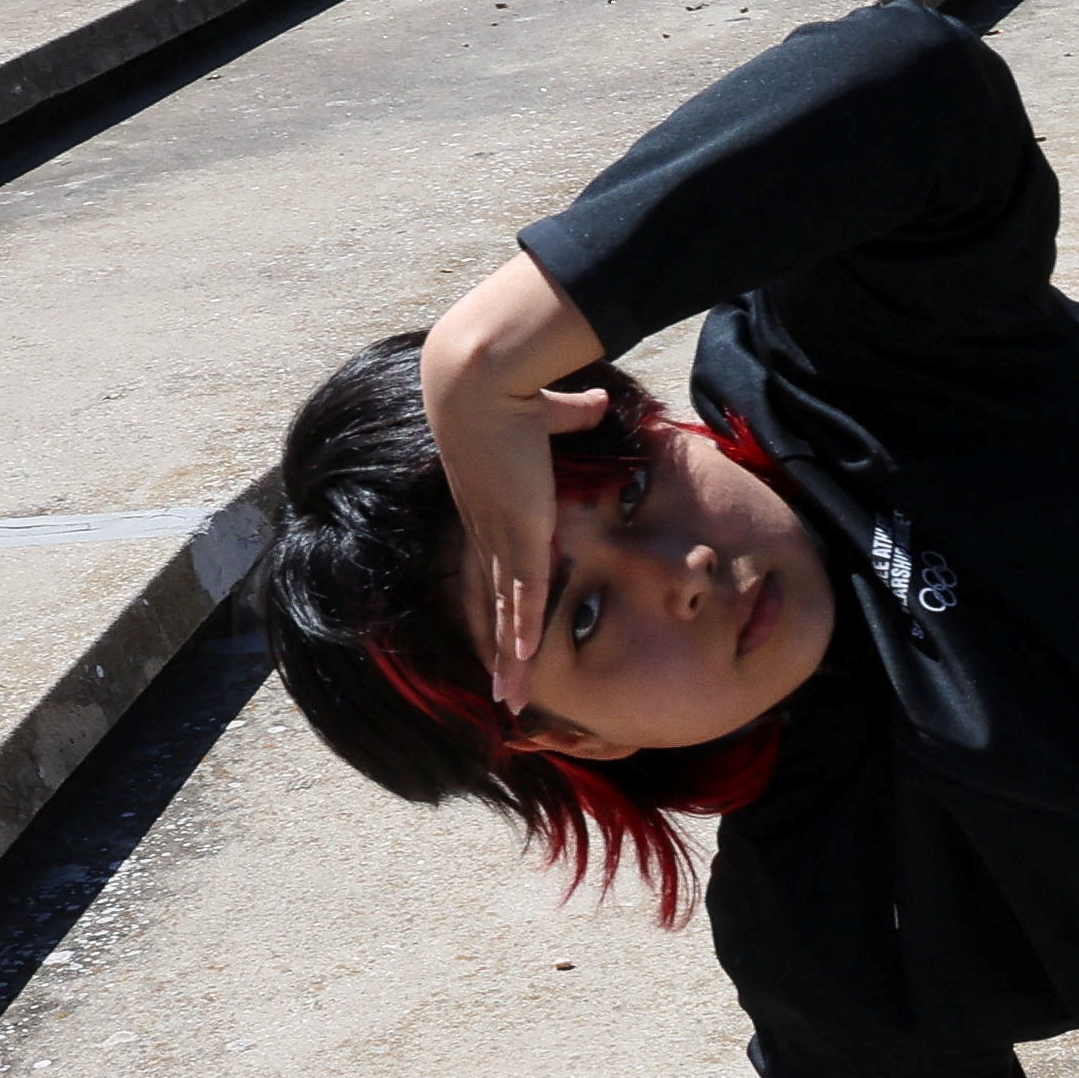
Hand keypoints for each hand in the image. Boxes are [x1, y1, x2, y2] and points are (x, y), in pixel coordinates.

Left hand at [416, 250, 608, 712]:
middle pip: (492, 603)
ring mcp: (500, 534)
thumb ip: (570, 411)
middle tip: (502, 690)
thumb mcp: (546, 410)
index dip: (501, 604)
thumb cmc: (508, 385)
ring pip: (506, 612)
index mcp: (490, 504)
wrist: (481, 378)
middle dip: (496, 650)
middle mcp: (487, 528)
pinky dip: (524, 632)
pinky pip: (524, 595)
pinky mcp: (519, 531)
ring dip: (508, 659)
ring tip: (509, 700)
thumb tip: (597, 399)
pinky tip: (523, 666)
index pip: (495, 567)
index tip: (502, 636)